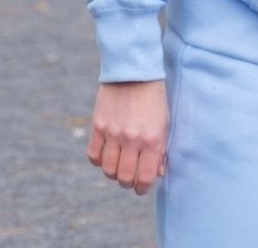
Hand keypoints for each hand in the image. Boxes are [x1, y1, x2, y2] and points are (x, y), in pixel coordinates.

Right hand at [87, 80, 168, 194]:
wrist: (134, 71)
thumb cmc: (153, 97)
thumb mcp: (164, 122)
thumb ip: (161, 149)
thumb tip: (156, 174)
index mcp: (152, 139)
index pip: (144, 178)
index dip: (142, 188)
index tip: (141, 187)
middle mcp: (132, 139)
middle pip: (124, 177)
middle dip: (127, 182)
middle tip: (129, 177)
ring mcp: (113, 133)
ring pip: (108, 170)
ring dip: (113, 173)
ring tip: (118, 166)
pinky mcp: (98, 126)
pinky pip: (93, 155)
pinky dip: (98, 161)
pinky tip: (105, 155)